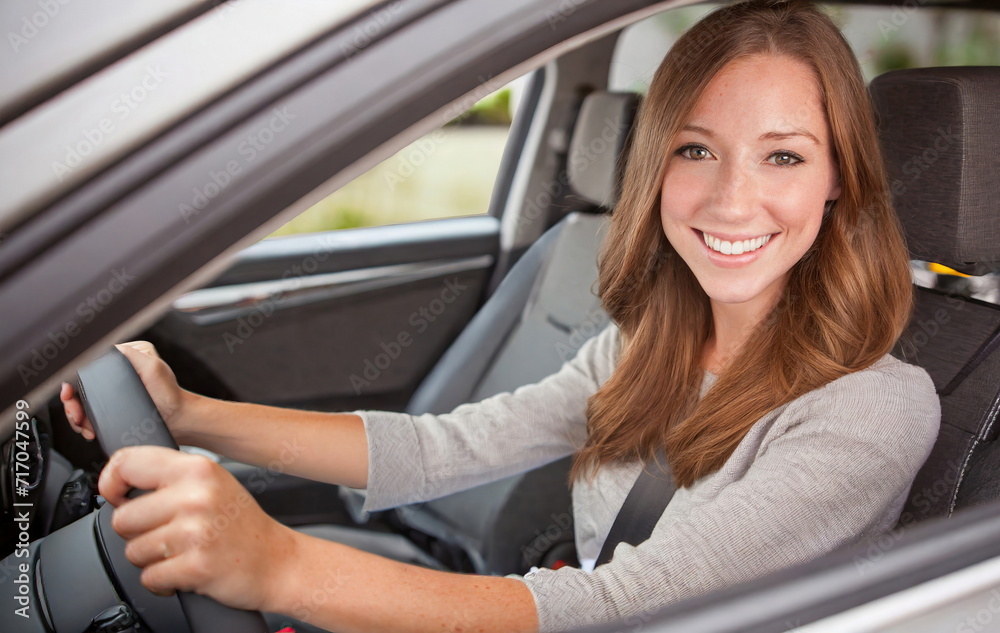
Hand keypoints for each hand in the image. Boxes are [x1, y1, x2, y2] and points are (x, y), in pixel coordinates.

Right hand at [61, 341, 192, 442]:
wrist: (178, 419)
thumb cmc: (170, 394)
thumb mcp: (152, 366)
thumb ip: (130, 354)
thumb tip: (105, 348)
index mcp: (123, 358)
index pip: (88, 365)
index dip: (74, 380)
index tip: (69, 393)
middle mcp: (116, 373)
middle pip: (80, 386)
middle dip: (72, 402)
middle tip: (76, 414)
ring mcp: (113, 392)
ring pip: (82, 402)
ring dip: (77, 415)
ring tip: (82, 424)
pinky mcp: (113, 409)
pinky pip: (91, 415)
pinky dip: (86, 424)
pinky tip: (90, 429)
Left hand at [99, 446, 298, 612]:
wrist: (277, 562)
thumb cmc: (240, 524)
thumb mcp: (211, 482)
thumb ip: (170, 475)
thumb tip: (117, 478)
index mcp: (197, 468)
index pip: (127, 463)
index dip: (111, 482)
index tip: (116, 496)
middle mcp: (196, 495)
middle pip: (122, 517)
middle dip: (137, 533)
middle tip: (168, 534)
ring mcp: (196, 531)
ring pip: (132, 551)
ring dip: (151, 559)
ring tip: (181, 552)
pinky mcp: (196, 565)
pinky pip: (150, 578)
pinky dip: (163, 582)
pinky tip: (185, 570)